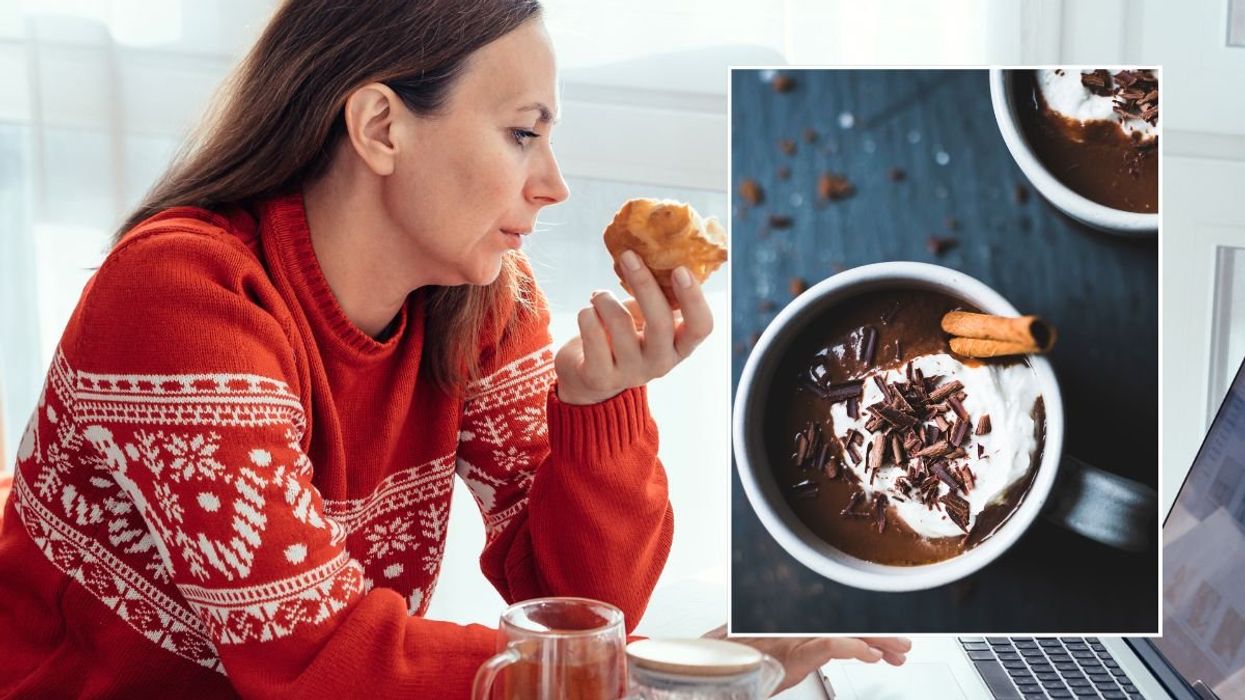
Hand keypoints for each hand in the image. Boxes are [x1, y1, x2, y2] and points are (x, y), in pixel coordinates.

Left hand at [555, 250, 713, 404]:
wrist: (590, 376)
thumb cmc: (626, 336)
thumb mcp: (649, 318)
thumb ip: (660, 295)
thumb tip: (661, 250)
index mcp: (680, 346)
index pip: (701, 326)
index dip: (694, 298)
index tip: (680, 269)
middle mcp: (661, 363)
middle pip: (660, 322)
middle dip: (643, 283)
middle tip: (628, 256)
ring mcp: (630, 373)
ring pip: (618, 322)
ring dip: (604, 298)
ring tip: (599, 296)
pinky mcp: (599, 376)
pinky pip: (592, 332)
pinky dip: (586, 314)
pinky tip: (588, 314)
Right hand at [702, 625, 909, 695]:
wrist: (705, 670)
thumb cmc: (727, 665)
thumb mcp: (760, 667)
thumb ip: (780, 662)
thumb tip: (801, 658)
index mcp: (794, 636)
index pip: (836, 631)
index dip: (864, 639)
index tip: (885, 650)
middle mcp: (798, 632)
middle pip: (846, 628)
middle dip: (879, 637)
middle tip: (903, 648)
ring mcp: (798, 638)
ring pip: (846, 634)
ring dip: (877, 642)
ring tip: (899, 651)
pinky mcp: (795, 648)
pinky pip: (830, 645)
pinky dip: (854, 648)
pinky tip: (871, 656)